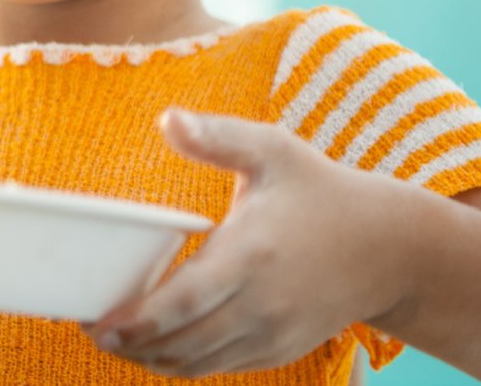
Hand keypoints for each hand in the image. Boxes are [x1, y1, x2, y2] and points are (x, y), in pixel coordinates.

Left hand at [84, 110, 410, 377]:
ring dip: (150, 359)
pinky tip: (154, 346)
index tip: (97, 321)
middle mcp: (261, 305)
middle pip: (181, 342)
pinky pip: (219, 367)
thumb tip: (168, 119)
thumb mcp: (273, 151)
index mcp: (252, 255)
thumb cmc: (321, 192)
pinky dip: (181, 363)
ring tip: (114, 340)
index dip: (138, 320)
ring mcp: (271, 335)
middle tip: (91, 329)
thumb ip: (218, 136)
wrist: (389, 249)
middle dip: (129, 344)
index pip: (185, 301)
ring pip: (197, 364)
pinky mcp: (277, 351)